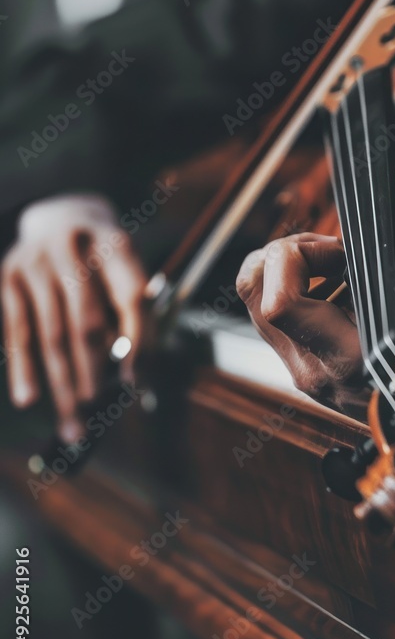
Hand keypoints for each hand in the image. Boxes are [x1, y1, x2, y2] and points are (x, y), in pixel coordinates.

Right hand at [1, 195, 146, 440]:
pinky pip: (18, 330)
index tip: (137, 381)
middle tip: (96, 408)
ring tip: (71, 423)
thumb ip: (131, 316)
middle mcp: (75, 247)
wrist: (59, 216)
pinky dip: (23, 367)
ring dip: (60, 384)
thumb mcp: (125, 272)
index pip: (131, 296)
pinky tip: (29, 398)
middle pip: (86, 320)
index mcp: (116, 243)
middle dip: (92, 371)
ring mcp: (38, 261)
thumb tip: (131, 377)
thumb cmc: (102, 260)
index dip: (138, 342)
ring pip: (51, 334)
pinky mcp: (9, 275)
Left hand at [236, 233, 368, 419]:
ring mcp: (296, 367)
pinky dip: (296, 286)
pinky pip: (273, 312)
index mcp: (342, 359)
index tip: (340, 253)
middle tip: (329, 250)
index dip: (299, 258)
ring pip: (255, 298)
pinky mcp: (296, 363)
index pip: (278, 302)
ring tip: (332, 263)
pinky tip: (334, 284)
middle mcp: (308, 366)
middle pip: (251, 289)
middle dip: (286, 252)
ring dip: (288, 267)